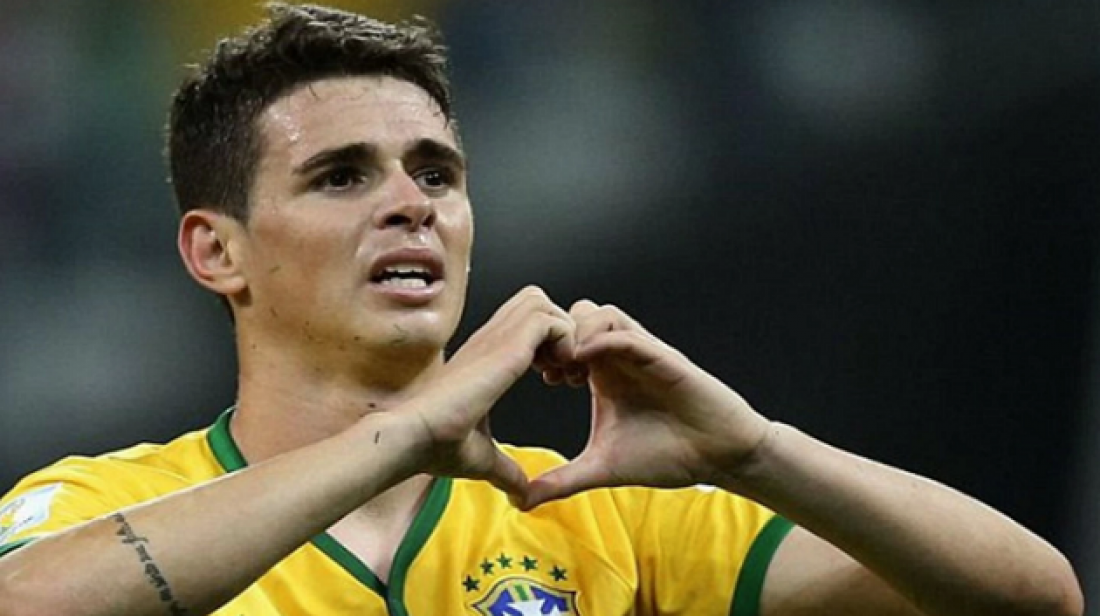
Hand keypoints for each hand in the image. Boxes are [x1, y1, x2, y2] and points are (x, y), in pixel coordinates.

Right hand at [405, 286, 574, 500]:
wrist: (412, 438)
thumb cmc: (435, 447)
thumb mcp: (482, 460)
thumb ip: (506, 471)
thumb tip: (521, 497)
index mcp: (484, 359)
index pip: (522, 324)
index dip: (548, 345)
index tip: (555, 380)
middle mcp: (489, 341)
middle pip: (535, 301)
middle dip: (559, 330)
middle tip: (563, 370)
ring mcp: (495, 338)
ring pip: (543, 302)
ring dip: (563, 332)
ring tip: (562, 370)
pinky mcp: (504, 345)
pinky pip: (551, 319)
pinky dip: (565, 340)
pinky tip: (558, 374)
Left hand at [522, 300, 770, 508]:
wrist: (717, 456)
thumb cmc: (667, 455)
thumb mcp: (602, 468)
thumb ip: (563, 480)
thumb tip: (524, 502)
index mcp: (601, 372)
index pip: (562, 337)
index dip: (541, 351)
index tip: (535, 379)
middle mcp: (617, 356)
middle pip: (573, 314)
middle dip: (554, 339)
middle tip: (548, 373)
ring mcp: (639, 352)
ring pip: (597, 312)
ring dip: (576, 336)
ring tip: (569, 375)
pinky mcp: (660, 356)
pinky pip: (624, 331)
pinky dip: (601, 341)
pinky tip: (586, 372)